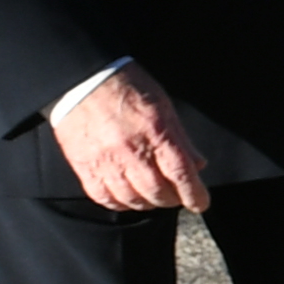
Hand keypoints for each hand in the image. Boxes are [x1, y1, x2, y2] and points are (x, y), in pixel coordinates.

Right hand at [51, 61, 213, 213]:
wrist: (83, 80)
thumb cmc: (128, 88)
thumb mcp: (164, 105)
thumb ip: (180, 138)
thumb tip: (197, 165)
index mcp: (156, 131)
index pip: (181, 173)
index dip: (194, 194)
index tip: (200, 203)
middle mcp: (131, 150)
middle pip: (157, 191)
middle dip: (172, 199)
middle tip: (177, 197)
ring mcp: (106, 160)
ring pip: (132, 199)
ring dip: (148, 203)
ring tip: (154, 198)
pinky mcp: (84, 166)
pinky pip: (103, 197)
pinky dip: (120, 204)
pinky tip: (128, 199)